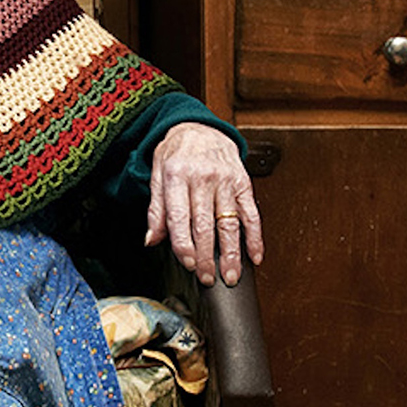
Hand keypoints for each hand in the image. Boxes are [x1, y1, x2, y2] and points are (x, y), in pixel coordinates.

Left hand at [145, 122, 263, 287]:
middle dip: (208, 257)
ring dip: (232, 253)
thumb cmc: (176, 153)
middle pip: (206, 225)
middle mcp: (202, 178)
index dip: (185, 246)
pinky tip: (255, 255)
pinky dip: (255, 236)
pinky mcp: (242, 183)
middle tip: (209, 279)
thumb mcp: (156, 175)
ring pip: (230, 222)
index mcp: (177, 176)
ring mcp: (225, 180)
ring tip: (231, 276)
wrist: (199, 127)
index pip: (180, 218)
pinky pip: (251, 212)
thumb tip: (151, 240)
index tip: (189, 265)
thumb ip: (156, 209)